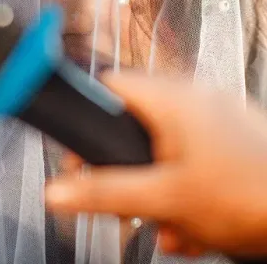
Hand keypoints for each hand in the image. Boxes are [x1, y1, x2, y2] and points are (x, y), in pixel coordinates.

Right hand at [45, 73, 266, 256]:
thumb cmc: (248, 196)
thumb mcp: (164, 198)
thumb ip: (105, 192)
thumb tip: (59, 190)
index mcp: (173, 98)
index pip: (111, 85)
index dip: (89, 115)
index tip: (82, 149)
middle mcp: (194, 97)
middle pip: (135, 124)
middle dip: (129, 170)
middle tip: (130, 201)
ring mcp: (215, 116)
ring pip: (163, 146)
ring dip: (159, 187)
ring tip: (170, 220)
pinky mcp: (229, 137)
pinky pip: (190, 155)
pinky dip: (184, 186)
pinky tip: (193, 220)